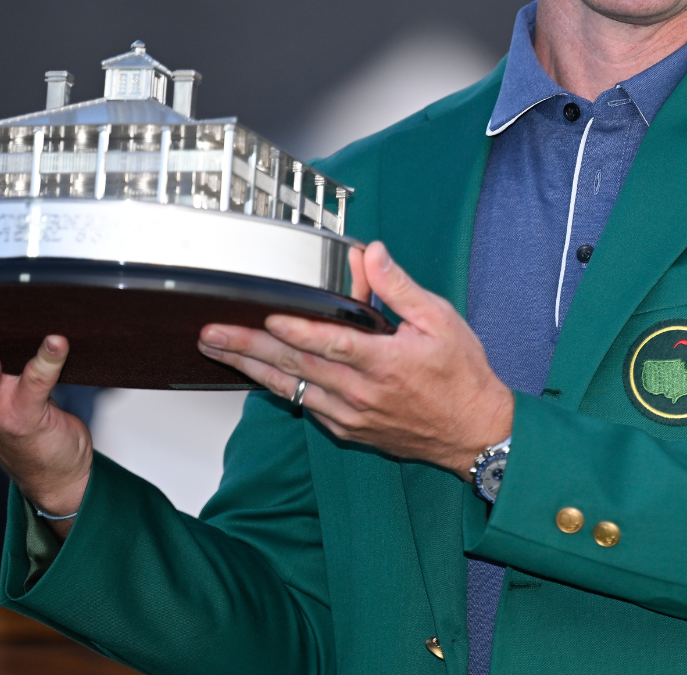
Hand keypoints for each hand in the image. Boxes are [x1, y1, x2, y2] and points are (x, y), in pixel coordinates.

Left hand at [196, 241, 513, 478]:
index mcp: (387, 362)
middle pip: (297, 366)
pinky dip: (278, 387)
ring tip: (217, 350)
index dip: (299, 331)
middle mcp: (362, 393)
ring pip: (292, 388)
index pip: (334, 345)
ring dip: (251, 368)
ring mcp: (351, 416)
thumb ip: (400, 287)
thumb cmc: (461, 375)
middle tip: (212, 333)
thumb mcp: (441, 320)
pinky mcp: (347, 430)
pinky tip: (255, 373)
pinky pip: (306, 405)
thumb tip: (371, 253)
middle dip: (249, 347)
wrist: (474, 433)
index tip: (268, 318)